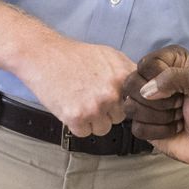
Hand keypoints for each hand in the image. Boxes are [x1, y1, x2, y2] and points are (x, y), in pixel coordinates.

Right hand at [15, 37, 138, 136]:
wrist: (44, 55)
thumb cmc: (76, 56)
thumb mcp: (110, 55)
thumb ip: (128, 73)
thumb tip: (145, 90)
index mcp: (123, 77)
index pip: (135, 103)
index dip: (123, 102)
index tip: (113, 98)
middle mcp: (112, 93)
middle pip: (119, 118)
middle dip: (107, 111)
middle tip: (89, 96)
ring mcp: (94, 107)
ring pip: (103, 128)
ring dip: (92, 121)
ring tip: (79, 101)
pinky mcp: (76, 118)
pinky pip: (84, 133)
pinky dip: (76, 125)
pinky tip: (70, 107)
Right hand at [129, 45, 188, 168]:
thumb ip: (176, 77)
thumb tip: (146, 91)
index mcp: (169, 61)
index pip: (146, 64)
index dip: (160, 79)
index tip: (182, 90)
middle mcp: (154, 78)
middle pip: (132, 83)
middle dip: (159, 100)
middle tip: (179, 104)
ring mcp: (146, 102)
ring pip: (131, 106)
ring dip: (160, 117)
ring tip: (178, 116)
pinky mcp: (143, 124)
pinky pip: (136, 127)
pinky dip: (158, 132)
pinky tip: (172, 129)